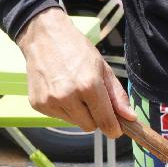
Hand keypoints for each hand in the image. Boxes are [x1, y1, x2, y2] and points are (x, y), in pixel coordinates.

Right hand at [16, 7, 134, 136]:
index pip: (105, 121)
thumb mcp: (103, 68)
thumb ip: (117, 95)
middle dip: (95, 117)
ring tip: (74, 90)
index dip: (113, 128)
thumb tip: (130, 118)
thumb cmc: (77, 49)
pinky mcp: (37, 105)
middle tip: (92, 98)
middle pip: (90, 126)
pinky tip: (60, 89)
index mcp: (89, 85)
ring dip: (78, 113)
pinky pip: (58, 117)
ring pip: (74, 123)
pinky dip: (63, 108)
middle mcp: (68, 96)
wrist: (44, 37)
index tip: (116, 129)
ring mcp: (50, 102)